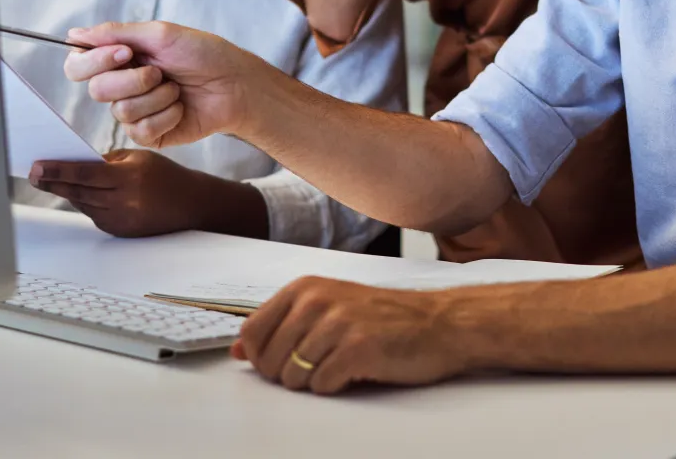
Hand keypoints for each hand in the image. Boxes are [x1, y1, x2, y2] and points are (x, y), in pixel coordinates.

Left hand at [27, 150, 264, 238]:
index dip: (57, 170)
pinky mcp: (119, 232)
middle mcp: (122, 202)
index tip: (36, 166)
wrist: (190, 205)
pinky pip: (93, 214)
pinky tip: (76, 192)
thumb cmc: (164, 175)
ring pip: (82, 203)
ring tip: (48, 179)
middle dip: (52, 182)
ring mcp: (120, 220)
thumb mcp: (137, 158)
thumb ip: (106, 161)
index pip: (83, 173)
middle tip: (33, 174)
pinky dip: (84, 202)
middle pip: (77, 191)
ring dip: (66, 191)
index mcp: (127, 178)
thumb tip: (75, 164)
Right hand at [64, 22, 265, 147]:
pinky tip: (181, 107)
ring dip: (156, 96)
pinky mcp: (150, 134)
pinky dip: (166, 115)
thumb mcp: (160, 35)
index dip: (93, 61)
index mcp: (119, 58)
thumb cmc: (203, 54)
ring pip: (120, 111)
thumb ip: (115, 34)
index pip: (78, 64)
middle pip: (96, 90)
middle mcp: (121, 85)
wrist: (235, 84)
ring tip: (177, 88)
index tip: (124, 53)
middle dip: (132, 80)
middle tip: (160, 72)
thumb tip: (73, 34)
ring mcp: (135, 111)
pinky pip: (140, 130)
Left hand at [231, 277, 470, 394]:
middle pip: (268, 360)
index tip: (280, 361)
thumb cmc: (382, 318)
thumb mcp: (327, 308)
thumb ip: (280, 325)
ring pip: (293, 377)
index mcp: (304, 287)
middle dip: (288, 374)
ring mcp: (337, 323)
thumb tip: (237, 349)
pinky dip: (336, 387)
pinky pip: (322, 386)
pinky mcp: (357, 349)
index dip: (260, 357)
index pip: (251, 332)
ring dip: (314, 382)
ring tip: (340, 365)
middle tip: (320, 365)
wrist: (438, 323)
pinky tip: (355, 372)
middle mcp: (316, 300)